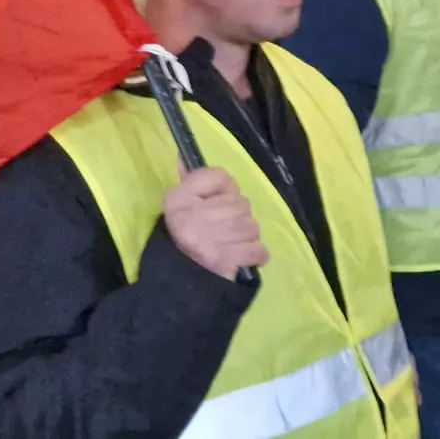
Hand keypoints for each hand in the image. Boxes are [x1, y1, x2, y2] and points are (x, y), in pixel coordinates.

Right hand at [163, 166, 268, 280]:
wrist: (180, 283)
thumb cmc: (184, 239)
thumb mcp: (180, 206)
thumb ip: (190, 182)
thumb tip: (184, 158)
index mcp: (180, 199)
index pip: (221, 177)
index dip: (223, 191)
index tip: (213, 205)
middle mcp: (195, 216)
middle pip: (241, 203)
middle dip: (236, 218)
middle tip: (221, 231)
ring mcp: (213, 239)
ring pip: (252, 226)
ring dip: (245, 238)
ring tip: (228, 246)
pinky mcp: (229, 261)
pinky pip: (260, 250)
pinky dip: (254, 256)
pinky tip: (239, 258)